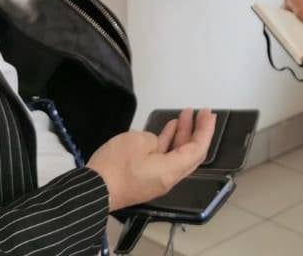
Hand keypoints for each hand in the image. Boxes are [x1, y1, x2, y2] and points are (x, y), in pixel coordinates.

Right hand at [88, 108, 215, 210]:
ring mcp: (157, 178)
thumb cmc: (118, 164)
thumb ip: (155, 139)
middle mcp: (169, 177)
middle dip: (198, 131)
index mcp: (171, 170)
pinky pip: (165, 158)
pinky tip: (170, 127)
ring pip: (178, 155)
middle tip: (202, 112)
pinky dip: (170, 141)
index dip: (205, 131)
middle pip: (191, 154)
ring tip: (186, 115)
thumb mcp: (138, 142)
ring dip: (183, 134)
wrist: (94, 190)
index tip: (208, 113)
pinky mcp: (146, 177)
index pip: (197, 150)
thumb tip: (156, 144)